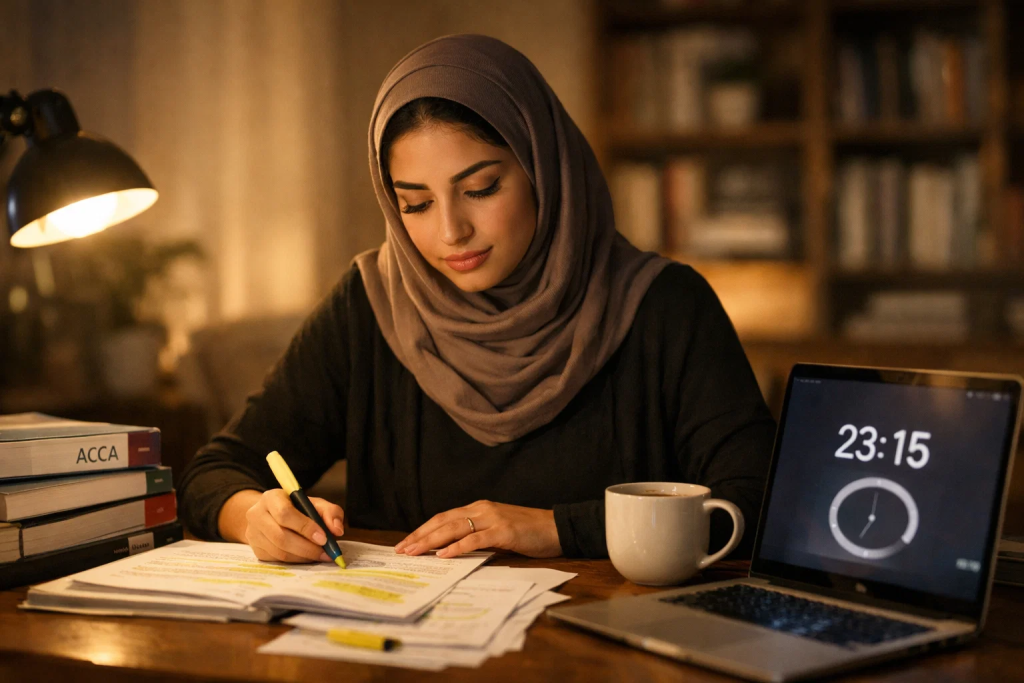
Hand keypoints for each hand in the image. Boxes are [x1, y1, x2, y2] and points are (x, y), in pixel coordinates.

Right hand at [223, 489, 344, 562]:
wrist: (272, 515)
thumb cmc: (297, 509)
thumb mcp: (315, 504)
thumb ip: (330, 512)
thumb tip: (337, 530)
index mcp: (271, 497)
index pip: (285, 514)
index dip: (305, 527)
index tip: (324, 538)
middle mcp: (256, 514)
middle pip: (280, 536)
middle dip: (307, 547)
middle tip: (326, 553)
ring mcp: (253, 534)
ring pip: (279, 551)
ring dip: (303, 557)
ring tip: (320, 555)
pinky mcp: (255, 550)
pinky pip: (277, 560)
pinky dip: (296, 561)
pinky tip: (307, 557)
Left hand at [395, 501, 560, 558]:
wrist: (556, 527)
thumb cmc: (527, 532)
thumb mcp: (497, 532)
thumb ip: (476, 537)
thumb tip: (450, 551)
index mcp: (478, 508)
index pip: (443, 518)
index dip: (423, 530)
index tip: (406, 543)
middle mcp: (482, 509)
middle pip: (443, 521)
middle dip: (420, 536)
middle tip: (401, 550)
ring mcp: (492, 518)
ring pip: (454, 528)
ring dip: (431, 541)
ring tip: (414, 552)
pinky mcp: (503, 531)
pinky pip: (475, 538)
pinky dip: (457, 547)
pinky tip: (443, 555)